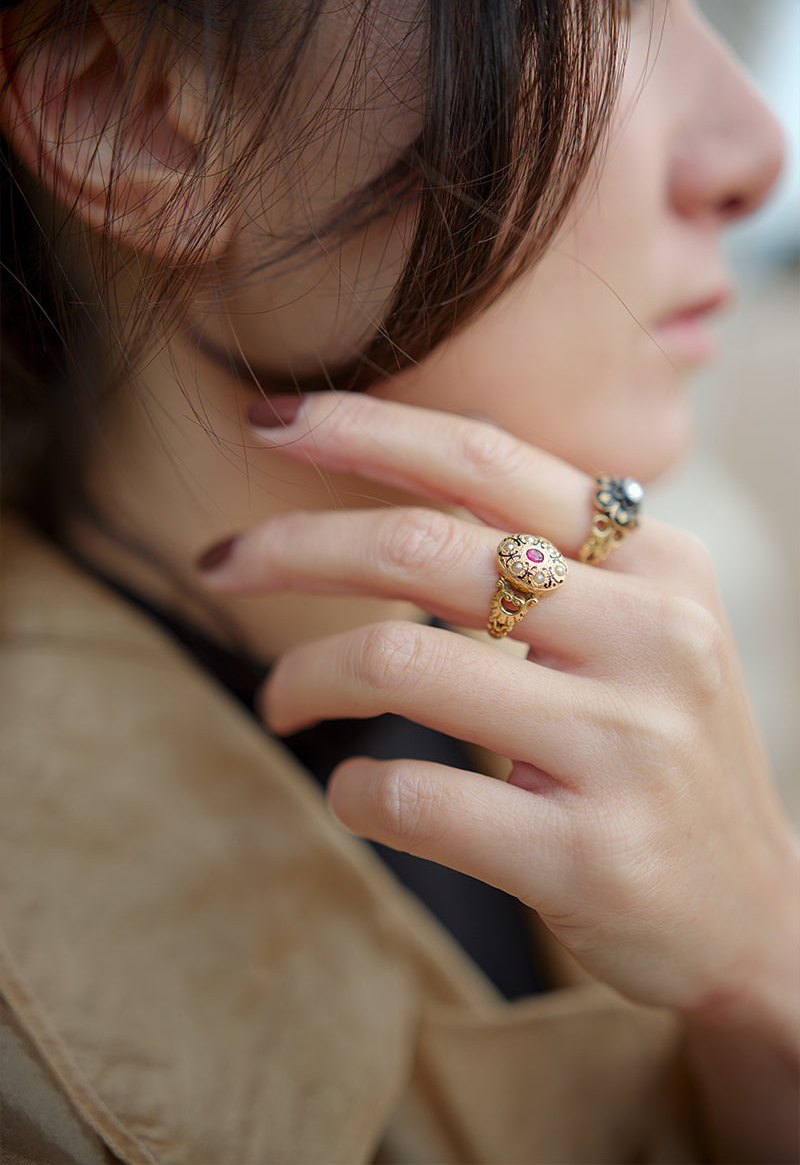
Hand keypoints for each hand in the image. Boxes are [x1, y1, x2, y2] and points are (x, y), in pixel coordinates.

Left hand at [199, 391, 798, 1026]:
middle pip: (421, 546)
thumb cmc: (663, 757)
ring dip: (302, 676)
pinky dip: (351, 790)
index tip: (269, 421)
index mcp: (657, 564)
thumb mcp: (640, 632)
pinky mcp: (585, 854)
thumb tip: (393, 499)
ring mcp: (622, 747)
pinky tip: (353, 793)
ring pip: (398, 664)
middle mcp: (649, 636)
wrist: (752, 916)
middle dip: (292, 543)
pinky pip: (412, 798)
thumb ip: (551, 562)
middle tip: (219, 561)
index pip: (488, 460)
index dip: (365, 428)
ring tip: (279, 702)